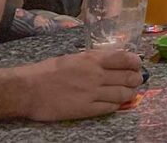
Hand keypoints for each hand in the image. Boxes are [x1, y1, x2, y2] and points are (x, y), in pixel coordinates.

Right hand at [17, 50, 142, 121]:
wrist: (28, 89)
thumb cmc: (48, 71)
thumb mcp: (75, 57)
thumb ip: (95, 59)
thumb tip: (113, 61)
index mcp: (93, 59)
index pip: (125, 58)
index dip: (136, 62)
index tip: (137, 65)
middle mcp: (96, 75)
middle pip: (129, 77)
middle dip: (136, 79)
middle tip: (136, 80)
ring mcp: (92, 93)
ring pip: (123, 94)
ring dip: (130, 93)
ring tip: (129, 93)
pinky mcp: (86, 109)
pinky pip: (110, 107)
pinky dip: (116, 105)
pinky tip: (115, 103)